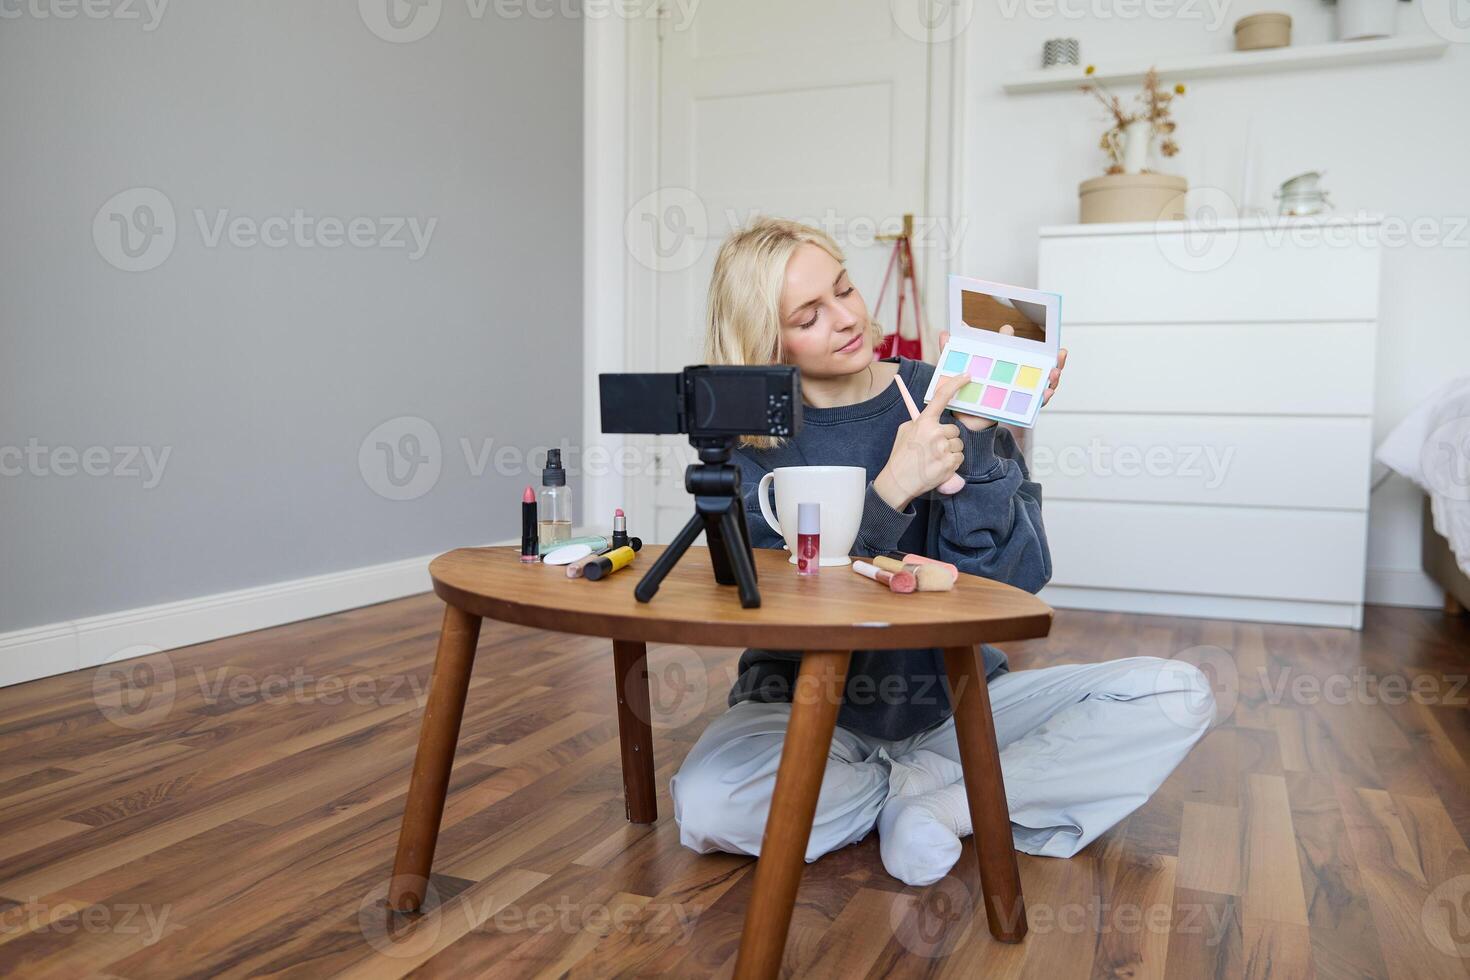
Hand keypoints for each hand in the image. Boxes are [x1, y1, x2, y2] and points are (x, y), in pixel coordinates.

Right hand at [874, 371, 967, 510]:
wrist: (898, 482)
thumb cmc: (901, 456)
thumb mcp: (905, 431)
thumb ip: (920, 421)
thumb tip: (932, 415)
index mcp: (923, 422)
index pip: (941, 398)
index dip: (956, 384)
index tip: (967, 375)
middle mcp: (935, 433)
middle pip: (954, 430)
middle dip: (948, 438)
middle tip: (934, 448)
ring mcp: (943, 449)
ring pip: (959, 445)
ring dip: (951, 451)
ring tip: (935, 458)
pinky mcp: (949, 464)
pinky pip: (959, 458)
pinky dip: (952, 463)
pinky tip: (939, 467)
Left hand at [936, 326, 1069, 431]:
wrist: (963, 419)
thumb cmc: (965, 392)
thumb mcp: (957, 371)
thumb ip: (951, 352)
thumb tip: (945, 333)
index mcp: (1005, 364)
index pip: (1022, 351)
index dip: (1029, 344)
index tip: (1025, 336)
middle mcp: (1017, 377)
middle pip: (1041, 366)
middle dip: (1054, 360)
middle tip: (1058, 354)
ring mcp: (1020, 392)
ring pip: (1043, 383)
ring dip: (1053, 377)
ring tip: (1055, 372)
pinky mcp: (1019, 408)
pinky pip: (1035, 404)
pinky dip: (1043, 398)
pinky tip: (1046, 393)